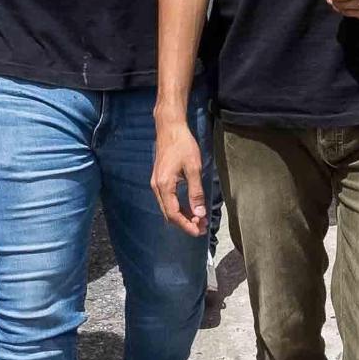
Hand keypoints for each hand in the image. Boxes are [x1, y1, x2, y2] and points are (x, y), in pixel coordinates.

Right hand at [153, 113, 208, 237]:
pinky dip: (178, 207)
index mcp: (164, 185)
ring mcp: (156, 183)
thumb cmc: (183, 144)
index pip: (174, 214)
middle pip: (169, 214)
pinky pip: (167, 200)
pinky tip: (190, 208)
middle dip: (185, 223)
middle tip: (202, 228)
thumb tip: (199, 213)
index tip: (199, 231)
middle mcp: (157, 187)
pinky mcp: (159, 179)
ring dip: (182, 216)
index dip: (186, 225)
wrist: (169, 128)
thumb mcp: (194, 168)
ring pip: (168, 208)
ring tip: (199, 220)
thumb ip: (196, 192)